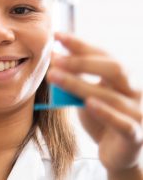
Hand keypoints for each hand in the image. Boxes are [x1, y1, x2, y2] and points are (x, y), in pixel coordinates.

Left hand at [47, 32, 142, 174]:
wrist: (118, 153)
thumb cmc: (101, 117)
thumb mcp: (85, 95)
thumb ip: (75, 79)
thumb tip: (54, 58)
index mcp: (123, 77)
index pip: (103, 54)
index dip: (79, 44)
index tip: (57, 35)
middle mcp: (134, 90)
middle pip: (114, 68)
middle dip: (81, 61)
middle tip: (54, 59)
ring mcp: (138, 112)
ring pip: (110, 95)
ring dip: (79, 83)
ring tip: (54, 76)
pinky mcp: (136, 135)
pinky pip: (123, 123)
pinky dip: (105, 112)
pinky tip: (88, 103)